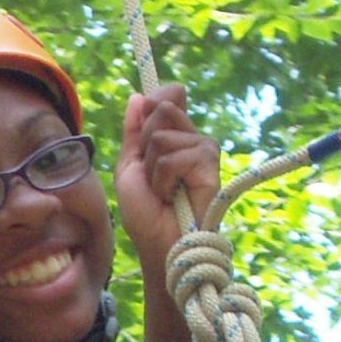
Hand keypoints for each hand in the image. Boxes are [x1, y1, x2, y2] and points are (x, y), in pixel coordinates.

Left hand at [115, 85, 221, 274]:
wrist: (158, 245)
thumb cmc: (145, 214)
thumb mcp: (130, 167)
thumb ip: (134, 132)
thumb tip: (138, 96)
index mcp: (175, 136)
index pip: (169, 96)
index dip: (153, 105)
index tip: (144, 133)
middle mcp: (193, 139)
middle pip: (163, 107)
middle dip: (145, 143)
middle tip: (152, 175)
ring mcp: (203, 150)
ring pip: (163, 135)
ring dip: (153, 169)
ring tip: (163, 191)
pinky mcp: (210, 166)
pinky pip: (173, 158)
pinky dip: (163, 180)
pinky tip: (173, 196)